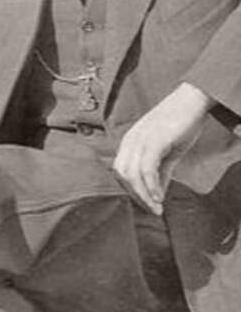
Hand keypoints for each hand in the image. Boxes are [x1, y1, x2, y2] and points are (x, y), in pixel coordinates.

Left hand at [113, 82, 213, 215]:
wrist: (192, 101)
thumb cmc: (179, 125)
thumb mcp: (168, 153)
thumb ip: (160, 173)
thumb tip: (157, 195)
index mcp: (129, 142)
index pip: (120, 171)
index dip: (130, 190)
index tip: (145, 205)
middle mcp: (130, 141)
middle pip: (122, 175)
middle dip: (135, 196)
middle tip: (151, 210)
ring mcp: (140, 139)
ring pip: (132, 174)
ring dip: (143, 195)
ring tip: (157, 208)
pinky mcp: (154, 140)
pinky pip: (147, 168)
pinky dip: (151, 186)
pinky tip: (160, 197)